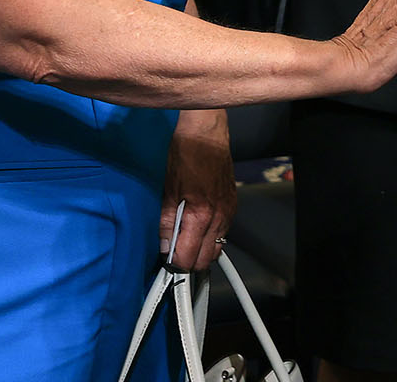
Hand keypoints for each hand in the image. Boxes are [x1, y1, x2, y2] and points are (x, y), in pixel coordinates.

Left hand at [160, 109, 235, 271]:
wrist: (206, 131)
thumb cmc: (187, 152)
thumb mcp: (168, 187)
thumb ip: (166, 220)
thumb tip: (164, 243)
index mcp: (200, 214)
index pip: (189, 257)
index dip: (176, 265)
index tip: (167, 266)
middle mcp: (219, 216)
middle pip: (206, 259)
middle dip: (189, 262)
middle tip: (174, 257)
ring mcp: (228, 211)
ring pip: (217, 247)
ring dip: (201, 251)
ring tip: (184, 244)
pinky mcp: (232, 204)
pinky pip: (223, 232)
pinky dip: (211, 237)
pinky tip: (198, 229)